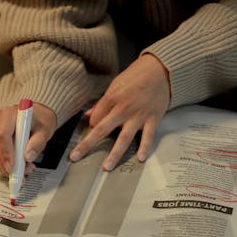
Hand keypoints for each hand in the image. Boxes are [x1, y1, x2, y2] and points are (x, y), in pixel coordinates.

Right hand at [0, 102, 56, 176]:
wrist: (35, 117)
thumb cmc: (39, 120)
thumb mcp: (44, 130)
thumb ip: (37, 143)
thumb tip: (28, 156)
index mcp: (8, 114)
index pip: (2, 135)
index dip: (6, 153)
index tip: (12, 166)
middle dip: (8, 165)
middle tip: (22, 174)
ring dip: (7, 167)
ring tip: (25, 169)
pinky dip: (5, 165)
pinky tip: (19, 166)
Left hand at [70, 54, 169, 170]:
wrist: (161, 70)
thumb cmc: (137, 76)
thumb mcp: (115, 84)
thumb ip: (102, 102)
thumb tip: (89, 114)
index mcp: (112, 99)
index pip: (95, 119)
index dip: (92, 126)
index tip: (94, 128)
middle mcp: (123, 109)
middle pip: (102, 130)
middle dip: (87, 145)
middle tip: (76, 156)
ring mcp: (138, 116)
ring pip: (124, 138)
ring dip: (114, 154)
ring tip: (107, 167)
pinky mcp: (152, 119)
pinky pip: (148, 137)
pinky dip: (144, 148)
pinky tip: (140, 158)